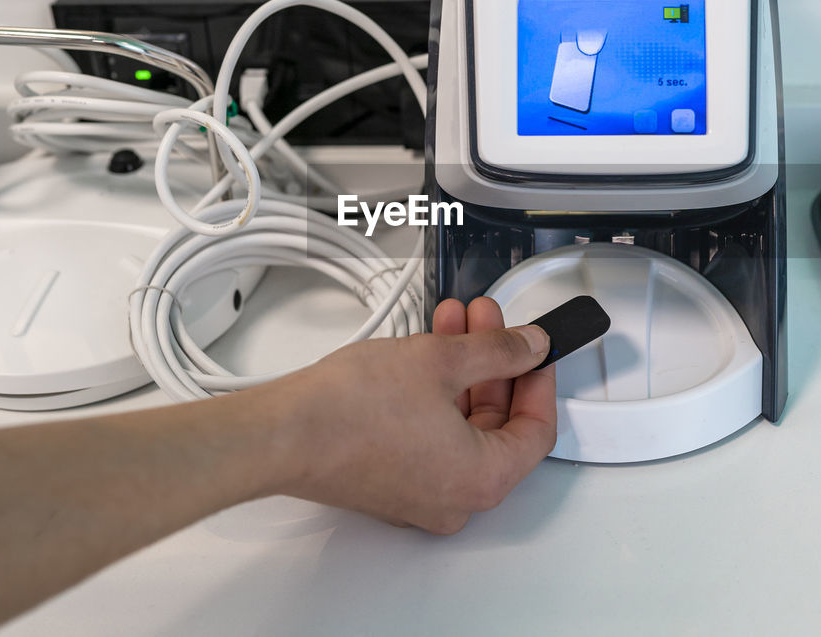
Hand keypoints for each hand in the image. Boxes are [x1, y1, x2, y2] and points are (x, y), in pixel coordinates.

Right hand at [245, 297, 556, 533]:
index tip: (535, 348)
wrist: (281, 432)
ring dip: (463, 371)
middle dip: (494, 363)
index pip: (537, 430)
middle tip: (488, 321)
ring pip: (462, 427)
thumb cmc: (350, 411)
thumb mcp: (442, 360)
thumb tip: (530, 347)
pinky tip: (425, 352)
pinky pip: (431, 438)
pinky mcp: (390, 483)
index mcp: (481, 480)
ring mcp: (420, 496)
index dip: (539, 379)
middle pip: (499, 426)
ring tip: (453, 322)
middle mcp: (455, 500)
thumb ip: (500, 351)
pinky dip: (435, 395)